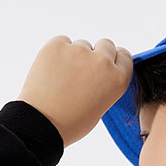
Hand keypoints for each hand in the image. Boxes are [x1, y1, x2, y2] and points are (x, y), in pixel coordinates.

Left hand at [16, 35, 133, 148]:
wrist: (42, 123)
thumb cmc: (71, 121)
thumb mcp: (101, 106)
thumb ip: (106, 83)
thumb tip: (98, 70)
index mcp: (117, 79)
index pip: (124, 56)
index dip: (114, 60)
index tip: (106, 65)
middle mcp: (102, 62)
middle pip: (106, 45)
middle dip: (97, 54)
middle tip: (83, 72)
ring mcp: (80, 51)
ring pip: (81, 44)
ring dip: (75, 55)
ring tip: (63, 78)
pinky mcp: (58, 45)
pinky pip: (62, 42)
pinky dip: (58, 53)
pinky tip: (52, 71)